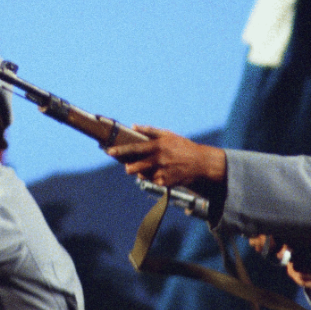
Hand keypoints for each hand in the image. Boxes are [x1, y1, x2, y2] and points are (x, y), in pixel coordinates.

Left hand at [108, 126, 226, 186]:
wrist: (201, 163)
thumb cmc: (183, 146)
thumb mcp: (168, 135)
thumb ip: (150, 131)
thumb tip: (133, 126)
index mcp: (158, 146)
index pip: (134, 148)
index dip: (121, 150)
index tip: (109, 151)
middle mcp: (158, 160)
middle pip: (135, 167)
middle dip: (129, 168)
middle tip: (129, 166)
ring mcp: (162, 172)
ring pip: (143, 175)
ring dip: (143, 172)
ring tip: (153, 167)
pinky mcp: (165, 183)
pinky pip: (152, 181)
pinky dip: (153, 177)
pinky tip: (162, 172)